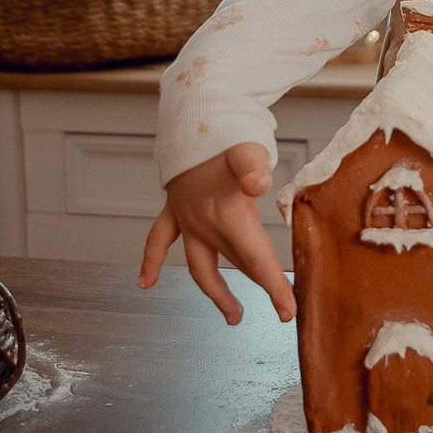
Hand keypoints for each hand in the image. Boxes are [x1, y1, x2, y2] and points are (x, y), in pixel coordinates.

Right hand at [137, 142, 295, 326]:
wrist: (192, 116)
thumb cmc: (224, 132)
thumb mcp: (247, 147)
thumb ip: (254, 168)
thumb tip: (258, 184)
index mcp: (227, 215)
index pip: (256, 260)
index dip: (274, 288)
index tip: (288, 312)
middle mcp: (205, 224)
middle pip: (236, 264)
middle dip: (260, 289)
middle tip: (282, 312)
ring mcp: (187, 219)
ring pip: (200, 265)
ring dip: (216, 292)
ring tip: (232, 316)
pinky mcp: (175, 209)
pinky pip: (159, 240)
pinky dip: (151, 261)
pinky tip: (144, 283)